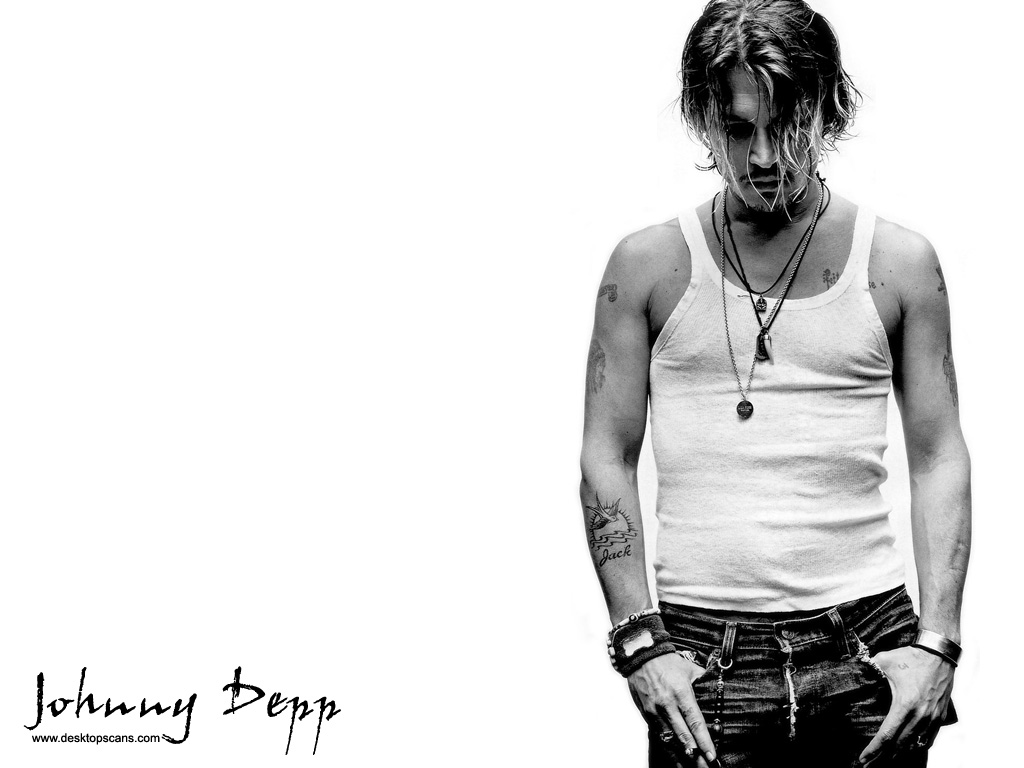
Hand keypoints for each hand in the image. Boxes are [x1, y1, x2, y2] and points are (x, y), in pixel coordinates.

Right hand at [628, 652, 718, 767]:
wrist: (640, 656)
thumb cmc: (668, 662)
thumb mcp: (689, 669)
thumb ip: (705, 681)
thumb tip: (720, 689)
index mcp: (681, 693)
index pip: (695, 722)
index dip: (704, 741)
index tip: (712, 756)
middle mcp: (667, 705)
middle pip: (683, 736)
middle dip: (696, 756)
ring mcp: (655, 711)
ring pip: (670, 740)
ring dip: (682, 757)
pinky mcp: (646, 714)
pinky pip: (659, 737)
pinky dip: (668, 750)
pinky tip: (677, 761)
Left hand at [858, 645, 954, 764]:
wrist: (939, 654)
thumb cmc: (910, 657)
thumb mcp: (884, 661)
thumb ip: (868, 669)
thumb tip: (850, 670)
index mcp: (905, 705)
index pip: (887, 735)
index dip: (874, 749)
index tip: (863, 759)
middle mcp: (920, 716)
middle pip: (899, 746)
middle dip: (882, 758)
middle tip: (868, 765)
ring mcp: (932, 718)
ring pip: (914, 745)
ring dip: (899, 755)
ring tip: (885, 761)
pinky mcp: (940, 717)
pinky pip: (928, 739)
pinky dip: (917, 747)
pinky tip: (907, 750)